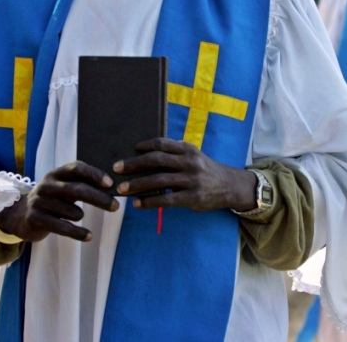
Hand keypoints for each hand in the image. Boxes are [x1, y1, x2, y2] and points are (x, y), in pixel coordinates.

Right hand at [0, 161, 117, 242]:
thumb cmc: (52, 199)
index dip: (94, 174)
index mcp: (56, 173)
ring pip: (71, 211)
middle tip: (116, 207)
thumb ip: (82, 184)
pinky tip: (89, 236)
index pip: (77, 168)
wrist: (21, 215)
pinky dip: (78, 233)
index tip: (110, 183)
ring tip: (80, 216)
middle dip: (99, 198)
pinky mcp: (36, 219)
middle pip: (77, 190)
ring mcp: (40, 202)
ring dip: (80, 215)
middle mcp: (47, 185)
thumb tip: (111, 188)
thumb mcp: (63, 187)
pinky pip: (62, 227)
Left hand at [113, 138, 257, 212]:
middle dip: (134, 164)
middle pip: (157, 160)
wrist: (229, 186)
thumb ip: (175, 151)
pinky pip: (166, 200)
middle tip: (117, 168)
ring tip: (121, 189)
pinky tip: (137, 204)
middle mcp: (189, 162)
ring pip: (158, 181)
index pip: (162, 144)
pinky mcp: (191, 198)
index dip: (145, 145)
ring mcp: (190, 180)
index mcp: (187, 149)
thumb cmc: (205, 169)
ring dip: (137, 185)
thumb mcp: (194, 155)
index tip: (131, 149)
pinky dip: (149, 201)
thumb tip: (148, 150)